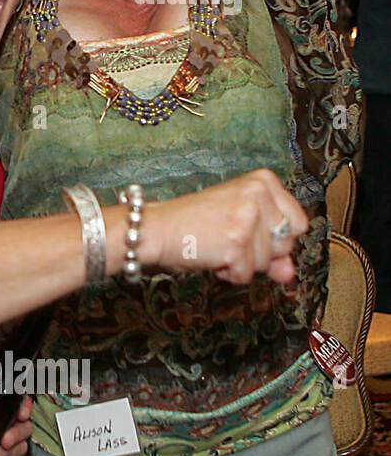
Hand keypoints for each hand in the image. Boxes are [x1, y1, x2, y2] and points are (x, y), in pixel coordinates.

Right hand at [146, 169, 309, 284]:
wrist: (156, 228)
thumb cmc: (192, 223)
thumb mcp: (238, 225)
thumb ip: (270, 247)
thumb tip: (289, 275)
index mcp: (263, 181)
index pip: (299, 223)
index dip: (273, 237)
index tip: (245, 229)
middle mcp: (259, 194)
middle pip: (286, 244)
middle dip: (259, 252)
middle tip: (226, 237)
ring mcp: (248, 218)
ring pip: (267, 263)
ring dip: (242, 263)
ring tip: (216, 244)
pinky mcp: (236, 242)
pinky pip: (247, 274)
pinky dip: (229, 273)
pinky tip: (211, 255)